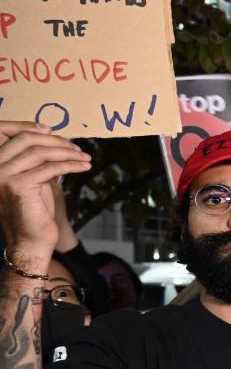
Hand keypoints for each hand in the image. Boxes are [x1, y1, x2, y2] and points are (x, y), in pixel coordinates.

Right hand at [0, 122, 90, 258]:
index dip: (31, 127)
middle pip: (26, 139)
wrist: (29, 240)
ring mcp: (3, 176)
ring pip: (40, 152)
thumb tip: (55, 140)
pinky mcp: (19, 186)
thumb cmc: (34, 210)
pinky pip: (50, 168)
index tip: (54, 131)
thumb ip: (36, 160)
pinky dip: (71, 165)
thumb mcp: (33, 179)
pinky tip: (83, 167)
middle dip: (55, 140)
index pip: (8, 133)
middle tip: (76, 147)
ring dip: (68, 153)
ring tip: (85, 157)